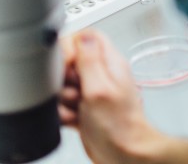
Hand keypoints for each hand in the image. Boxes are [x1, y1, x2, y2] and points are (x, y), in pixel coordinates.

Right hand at [59, 30, 162, 163]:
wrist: (124, 154)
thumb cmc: (120, 125)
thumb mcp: (100, 88)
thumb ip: (89, 61)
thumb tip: (82, 36)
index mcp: (110, 63)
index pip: (86, 37)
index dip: (70, 46)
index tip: (66, 64)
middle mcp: (101, 75)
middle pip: (69, 62)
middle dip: (63, 79)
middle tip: (75, 91)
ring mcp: (92, 92)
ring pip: (63, 85)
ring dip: (63, 99)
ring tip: (77, 108)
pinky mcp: (84, 109)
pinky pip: (63, 104)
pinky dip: (64, 113)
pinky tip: (74, 119)